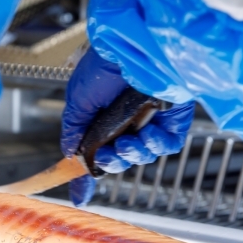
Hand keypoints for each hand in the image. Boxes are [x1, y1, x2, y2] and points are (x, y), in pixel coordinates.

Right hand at [61, 47, 194, 206]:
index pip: (95, 154)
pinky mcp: (173, 120)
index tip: (79, 197)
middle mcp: (126, 123)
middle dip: (112, 163)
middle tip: (107, 156)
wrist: (134, 45)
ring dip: (132, 155)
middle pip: (120, 158)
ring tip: (127, 143)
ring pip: (142, 155)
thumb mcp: (78, 99)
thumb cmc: (105, 65)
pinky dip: (156, 145)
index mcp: (103, 120)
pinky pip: (167, 145)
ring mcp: (150, 122)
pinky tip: (148, 135)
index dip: (87, 176)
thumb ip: (74, 130)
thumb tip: (69, 155)